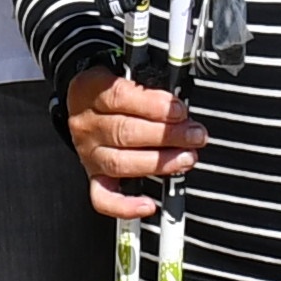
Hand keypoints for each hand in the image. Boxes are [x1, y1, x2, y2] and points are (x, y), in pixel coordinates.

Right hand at [61, 64, 207, 219]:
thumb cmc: (115, 91)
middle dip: (166, 135)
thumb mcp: (127, 75)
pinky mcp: (94, 176)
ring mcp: (89, 153)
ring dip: (159, 162)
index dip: (154, 105)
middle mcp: (87, 124)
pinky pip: (104, 197)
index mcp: (91, 91)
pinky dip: (126, 205)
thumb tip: (178, 104)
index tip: (179, 109)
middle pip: (125, 132)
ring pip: (120, 163)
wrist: (86, 102)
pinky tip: (148, 204)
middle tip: (193, 134)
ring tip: (186, 158)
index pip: (120, 97)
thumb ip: (149, 87)